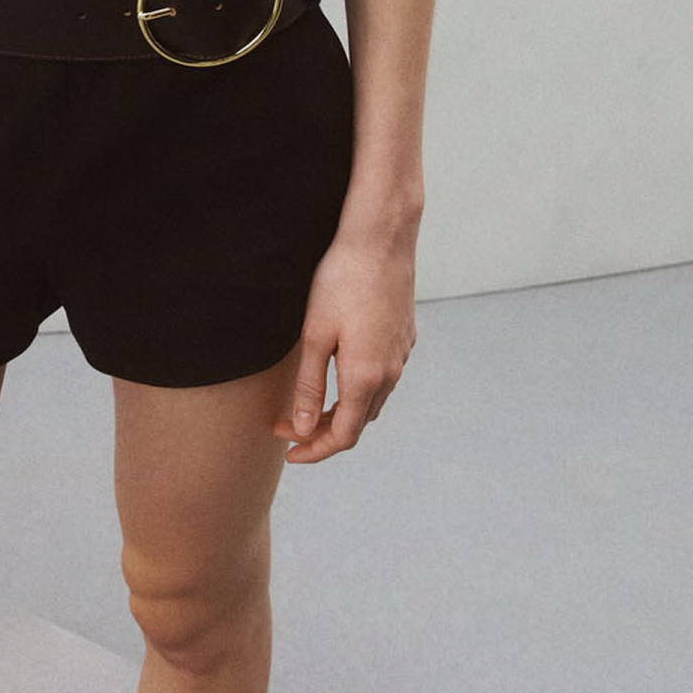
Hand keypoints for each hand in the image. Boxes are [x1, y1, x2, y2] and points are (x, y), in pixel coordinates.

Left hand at [275, 224, 417, 463]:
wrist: (381, 241)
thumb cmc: (341, 281)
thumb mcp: (315, 336)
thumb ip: (310, 387)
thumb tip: (304, 429)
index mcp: (365, 377)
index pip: (343, 435)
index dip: (315, 450)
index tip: (289, 452)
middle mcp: (390, 373)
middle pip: (358, 422)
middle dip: (323, 432)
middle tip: (288, 426)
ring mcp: (401, 355)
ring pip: (372, 401)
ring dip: (342, 412)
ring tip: (310, 406)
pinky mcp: (404, 338)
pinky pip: (382, 378)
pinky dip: (358, 390)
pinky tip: (339, 374)